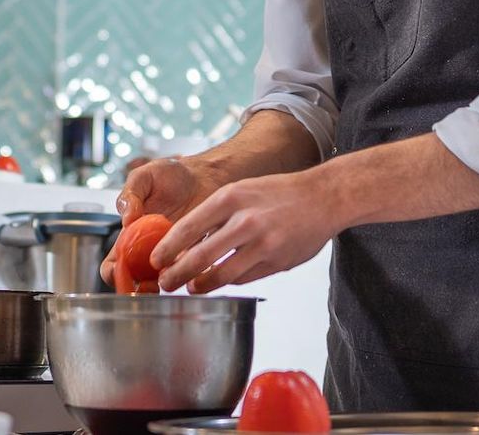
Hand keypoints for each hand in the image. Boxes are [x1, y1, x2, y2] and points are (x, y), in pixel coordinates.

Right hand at [99, 157, 225, 285]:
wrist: (204, 175)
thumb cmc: (171, 175)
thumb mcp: (144, 176)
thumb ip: (130, 195)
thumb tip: (126, 219)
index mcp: (129, 235)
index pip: (113, 264)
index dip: (113, 273)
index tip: (121, 270)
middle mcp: (148, 250)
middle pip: (137, 282)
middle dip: (139, 289)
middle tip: (149, 283)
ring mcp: (172, 255)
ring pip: (164, 282)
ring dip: (166, 283)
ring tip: (173, 272)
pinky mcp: (195, 255)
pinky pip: (191, 273)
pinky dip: (192, 272)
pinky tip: (196, 262)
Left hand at [150, 169, 338, 293]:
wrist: (323, 197)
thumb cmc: (277, 193)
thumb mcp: (241, 191)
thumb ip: (215, 214)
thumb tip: (184, 240)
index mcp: (230, 198)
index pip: (187, 228)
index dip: (167, 248)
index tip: (155, 260)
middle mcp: (245, 221)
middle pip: (199, 256)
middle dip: (176, 274)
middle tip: (164, 283)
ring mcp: (263, 245)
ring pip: (221, 274)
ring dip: (201, 284)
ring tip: (190, 287)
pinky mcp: (277, 263)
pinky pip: (244, 278)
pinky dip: (229, 282)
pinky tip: (220, 281)